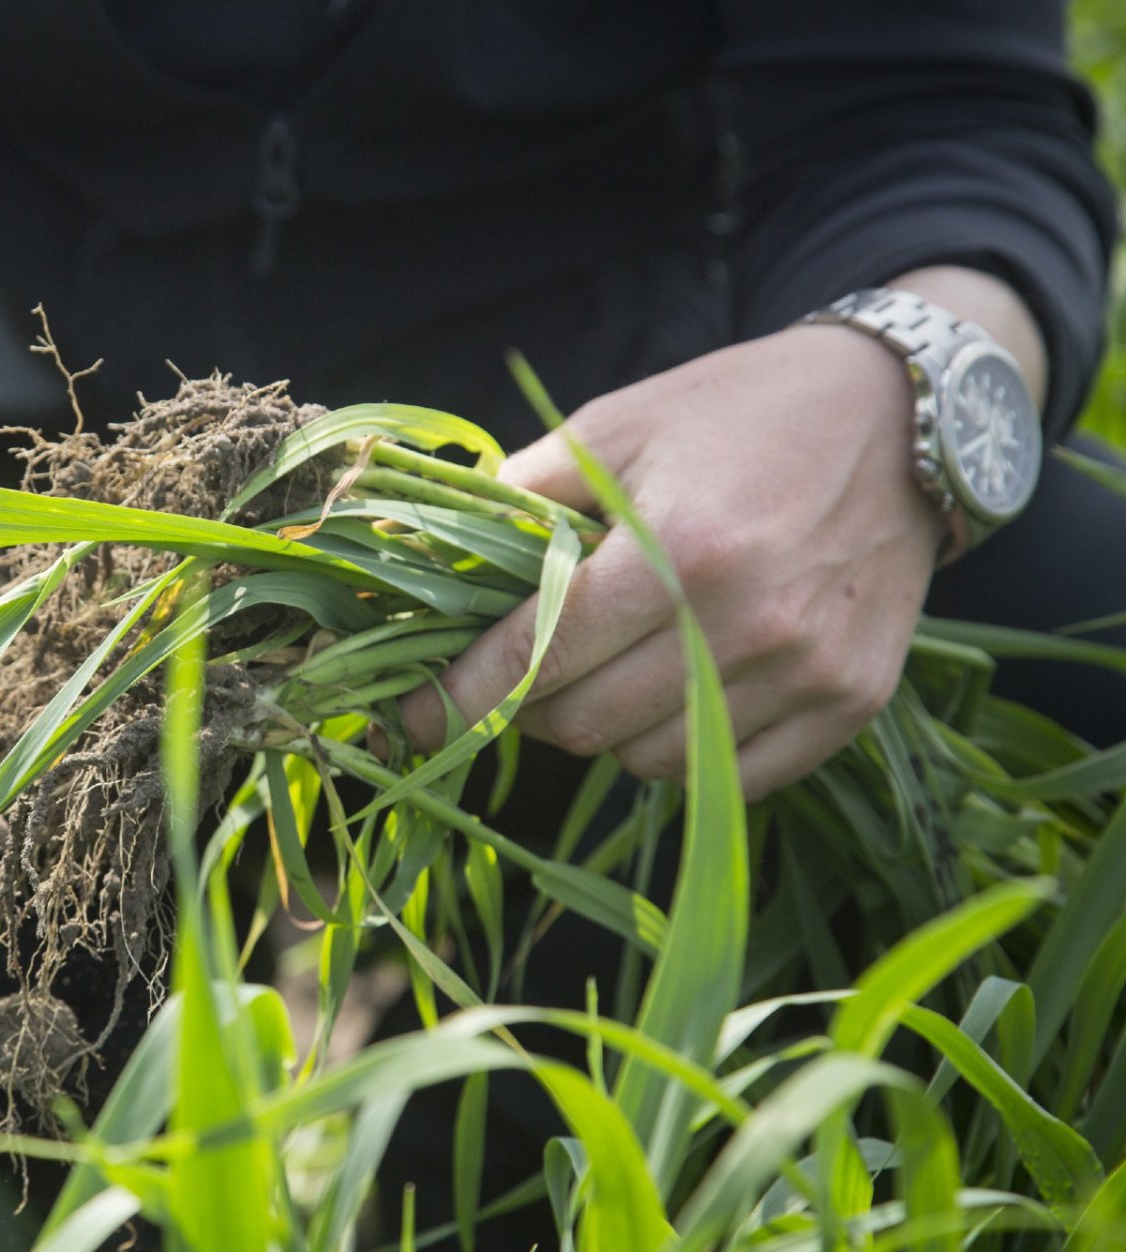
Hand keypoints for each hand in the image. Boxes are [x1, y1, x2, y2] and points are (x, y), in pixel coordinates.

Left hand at [403, 262, 1053, 799]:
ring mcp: (805, 673)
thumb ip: (519, 499)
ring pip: (647, 761)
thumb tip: (418, 555)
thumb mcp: (615, 427)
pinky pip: (727, 777)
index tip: (412, 713)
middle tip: (516, 667)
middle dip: (524, 705)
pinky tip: (670, 690)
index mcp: (679, 548)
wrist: (901, 415)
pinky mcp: (849, 704)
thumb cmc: (739, 412)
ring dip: (600, 728)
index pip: (539, 653)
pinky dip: (678, 748)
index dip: (460, 694)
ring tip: (604, 666)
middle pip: (582, 723)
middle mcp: (746, 624)